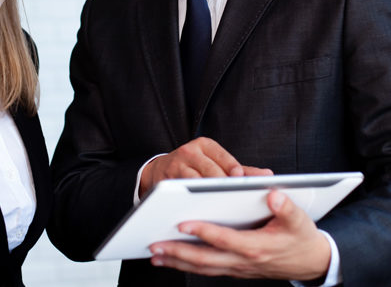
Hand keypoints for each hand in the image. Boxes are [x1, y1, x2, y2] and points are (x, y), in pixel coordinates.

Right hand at [139, 137, 271, 196]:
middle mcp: (189, 151)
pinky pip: (181, 193)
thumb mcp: (216, 162)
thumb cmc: (197, 168)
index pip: (221, 155)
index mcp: (204, 145)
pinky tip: (203, 211)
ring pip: (195, 181)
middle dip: (222, 184)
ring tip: (221, 206)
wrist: (161, 170)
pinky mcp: (166, 180)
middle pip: (210, 169)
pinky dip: (192, 202)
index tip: (241, 178)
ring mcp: (176, 165)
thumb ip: (242, 170)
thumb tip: (268, 175)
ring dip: (207, 195)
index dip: (231, 167)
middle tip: (235, 198)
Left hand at [149, 190, 330, 281]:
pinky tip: (170, 259)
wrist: (310, 262)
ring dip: (177, 261)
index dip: (204, 233)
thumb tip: (274, 194)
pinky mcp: (234, 268)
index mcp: (257, 246)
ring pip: (203, 267)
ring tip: (154, 253)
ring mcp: (237, 267)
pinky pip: (207, 269)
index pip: (225, 240)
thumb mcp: (300, 221)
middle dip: (178, 252)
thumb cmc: (301, 237)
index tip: (182, 224)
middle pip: (206, 259)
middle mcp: (243, 260)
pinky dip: (186, 265)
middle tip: (155, 243)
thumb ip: (287, 207)